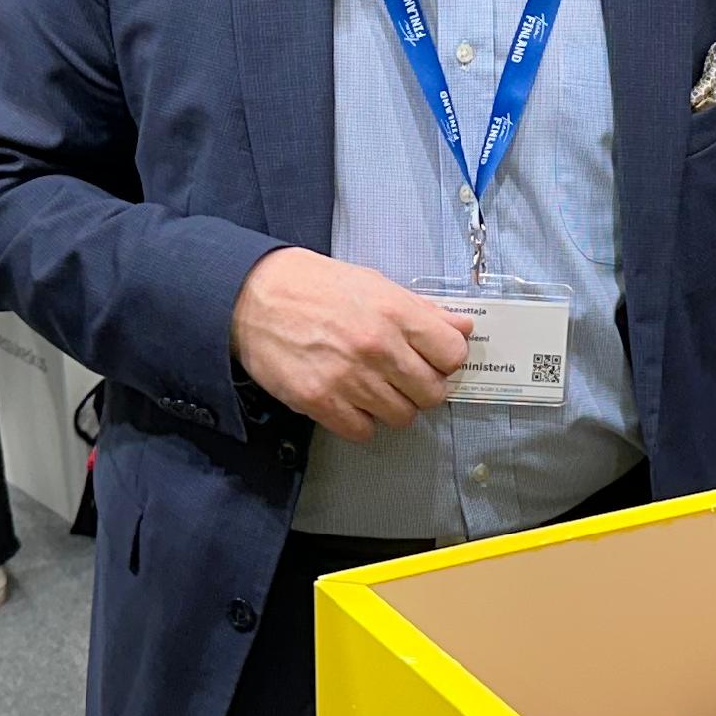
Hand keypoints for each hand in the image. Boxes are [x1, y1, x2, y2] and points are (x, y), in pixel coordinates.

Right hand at [228, 247, 474, 441]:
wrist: (253, 296)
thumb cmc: (316, 286)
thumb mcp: (374, 284)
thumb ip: (422, 311)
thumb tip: (463, 328)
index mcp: (395, 313)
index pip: (453, 355)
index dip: (447, 360)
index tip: (434, 360)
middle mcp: (377, 347)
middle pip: (432, 393)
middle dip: (423, 388)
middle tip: (403, 377)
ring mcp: (349, 378)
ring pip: (401, 417)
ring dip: (393, 406)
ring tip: (373, 388)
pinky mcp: (320, 402)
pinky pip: (363, 431)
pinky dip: (361, 421)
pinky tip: (350, 401)